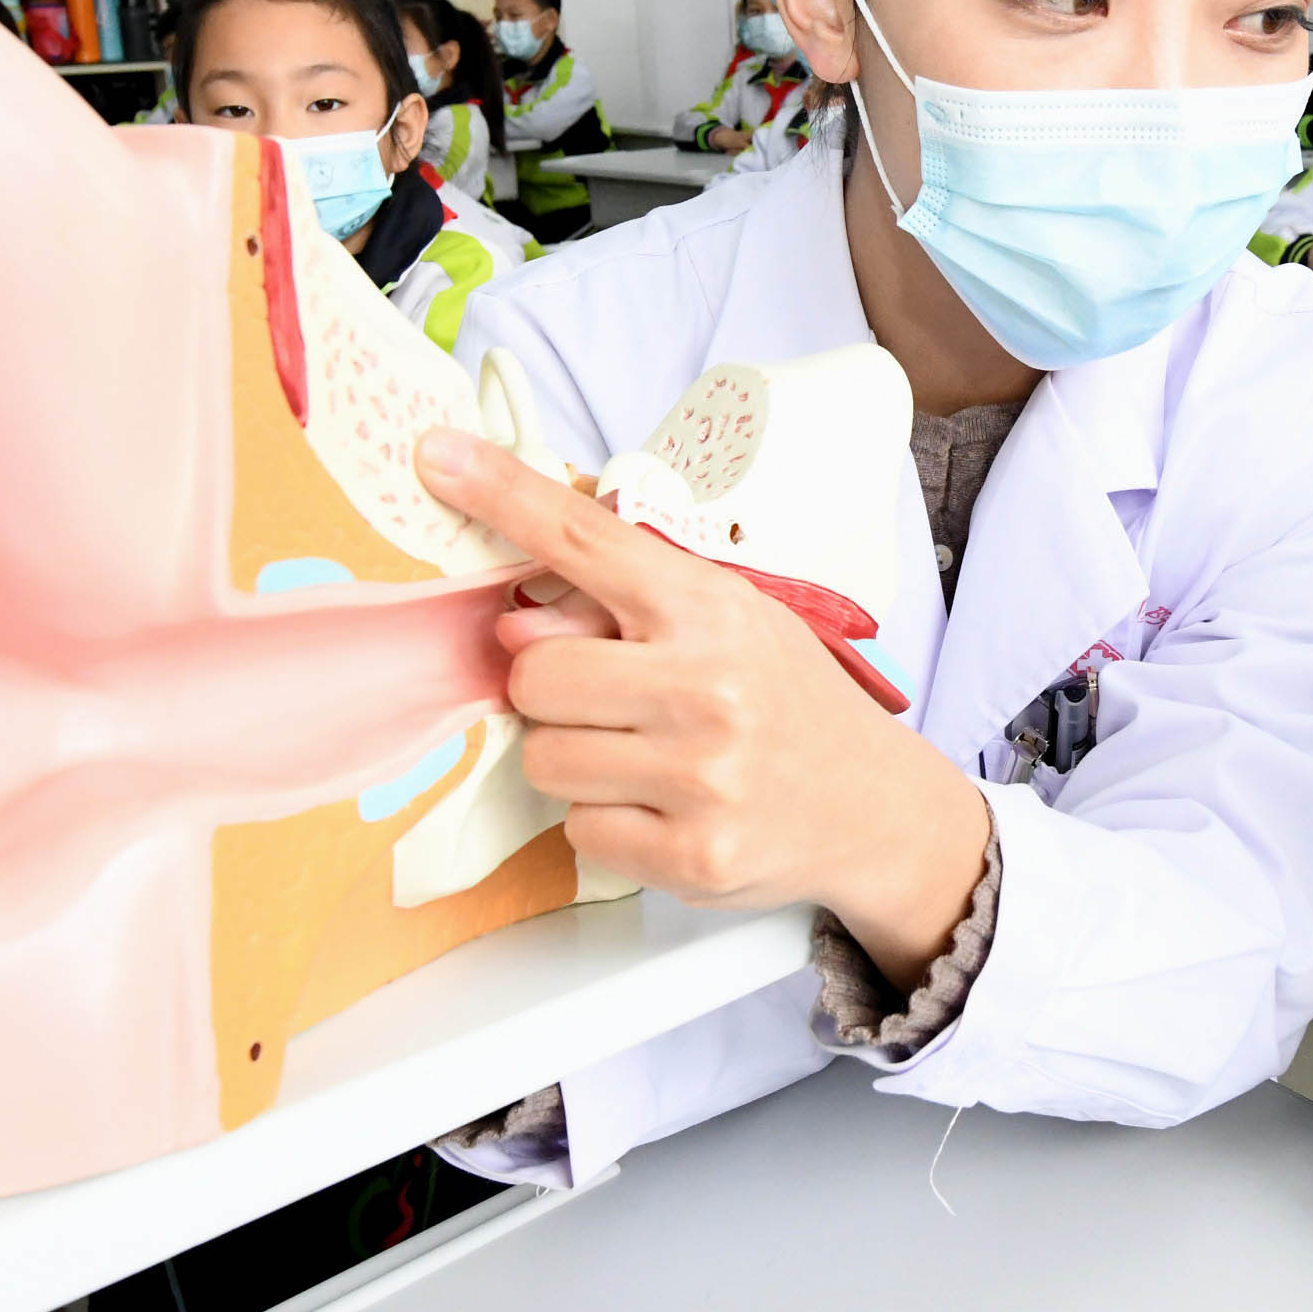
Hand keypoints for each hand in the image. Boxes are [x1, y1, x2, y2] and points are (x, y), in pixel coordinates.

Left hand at [412, 429, 989, 978]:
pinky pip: (579, 830)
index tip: (437, 456)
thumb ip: (628, 608)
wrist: (875, 807)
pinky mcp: (695, 855)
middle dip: (552, 694)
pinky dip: (606, 822)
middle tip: (611, 704)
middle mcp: (709, 686)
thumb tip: (512, 622)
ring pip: (544, 758)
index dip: (504, 495)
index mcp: (711, 609)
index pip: (587, 540)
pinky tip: (663, 808)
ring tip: (645, 760)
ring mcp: (703, 775)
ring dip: (576, 761)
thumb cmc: (785, 702)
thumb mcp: (728, 623)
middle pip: (533, 676)